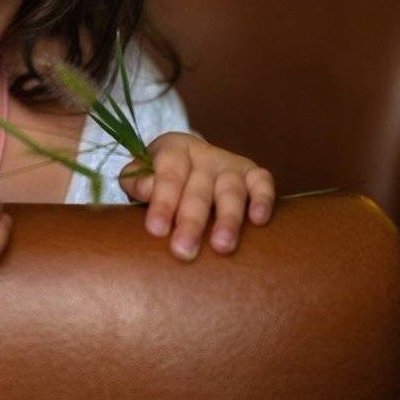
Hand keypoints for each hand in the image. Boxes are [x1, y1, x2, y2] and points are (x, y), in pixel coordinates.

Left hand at [117, 132, 274, 261]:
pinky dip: (263, 199)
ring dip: (227, 219)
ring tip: (221, 246)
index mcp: (173, 149)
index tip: (156, 230)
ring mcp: (230, 164)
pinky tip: (258, 220)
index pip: (168, 174)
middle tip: (184, 250)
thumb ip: (137, 182)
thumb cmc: (161, 181)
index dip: (162, 202)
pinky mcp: (254, 174)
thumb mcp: (141, 175)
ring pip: (231, 190)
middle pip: (199, 188)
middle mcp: (203, 155)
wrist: (190, 167)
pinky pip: (262, 183)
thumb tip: (146, 189)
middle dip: (191, 221)